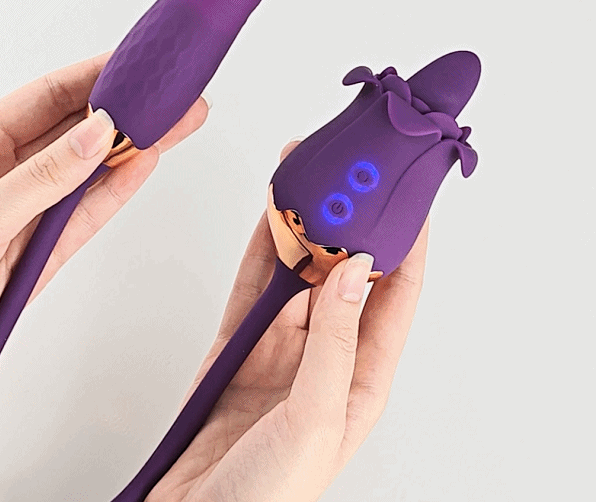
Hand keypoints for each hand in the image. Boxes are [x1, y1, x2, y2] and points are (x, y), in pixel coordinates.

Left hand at [0, 51, 208, 365]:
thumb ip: (42, 177)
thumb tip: (94, 135)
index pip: (44, 98)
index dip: (91, 78)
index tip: (131, 66)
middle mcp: (2, 174)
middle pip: (76, 132)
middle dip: (125, 112)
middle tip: (167, 98)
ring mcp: (26, 211)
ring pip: (89, 172)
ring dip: (132, 149)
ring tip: (172, 126)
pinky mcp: (41, 250)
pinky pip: (86, 214)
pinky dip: (116, 191)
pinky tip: (144, 165)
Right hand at [148, 141, 428, 501]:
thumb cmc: (270, 495)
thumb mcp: (316, 416)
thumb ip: (334, 340)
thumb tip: (352, 272)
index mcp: (362, 376)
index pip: (396, 297)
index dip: (406, 246)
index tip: (406, 200)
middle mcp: (326, 354)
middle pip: (342, 275)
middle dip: (345, 225)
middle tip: (344, 178)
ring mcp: (282, 347)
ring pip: (295, 274)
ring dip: (299, 230)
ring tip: (302, 182)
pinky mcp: (240, 346)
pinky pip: (251, 288)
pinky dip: (258, 252)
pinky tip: (265, 221)